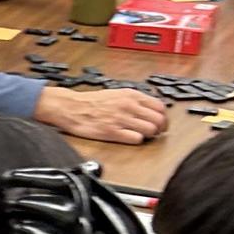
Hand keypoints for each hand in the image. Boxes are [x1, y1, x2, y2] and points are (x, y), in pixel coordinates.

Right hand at [33, 87, 167, 144]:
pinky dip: (136, 140)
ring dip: (149, 136)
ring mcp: (121, 119)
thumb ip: (135, 100)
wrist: (71, 107)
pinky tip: (129, 137)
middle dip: (159, 129)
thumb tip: (151, 109)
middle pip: (159, 120)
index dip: (163, 117)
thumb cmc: (91, 102)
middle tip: (153, 132)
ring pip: (151, 130)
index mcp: (131, 95)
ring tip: (140, 135)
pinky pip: (136, 139)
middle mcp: (129, 106)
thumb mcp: (117, 93)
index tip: (159, 122)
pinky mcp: (113, 132)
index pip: (160, 107)